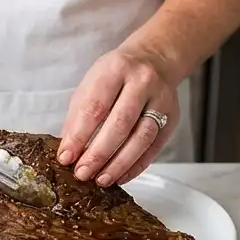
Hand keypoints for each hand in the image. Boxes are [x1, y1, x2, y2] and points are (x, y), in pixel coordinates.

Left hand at [57, 45, 179, 186]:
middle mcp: (141, 83)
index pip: (95, 107)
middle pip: (119, 124)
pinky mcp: (172, 119)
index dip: (79, 136)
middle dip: (99, 153)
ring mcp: (161, 101)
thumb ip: (79, 115)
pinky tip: (121, 176)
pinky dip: (137, 165)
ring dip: (119, 164)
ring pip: (141, 139)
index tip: (66, 157)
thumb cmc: (116, 74)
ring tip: (101, 179)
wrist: (155, 60)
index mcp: (115, 70)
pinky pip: (155, 148)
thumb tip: (69, 150)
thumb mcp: (91, 83)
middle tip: (83, 173)